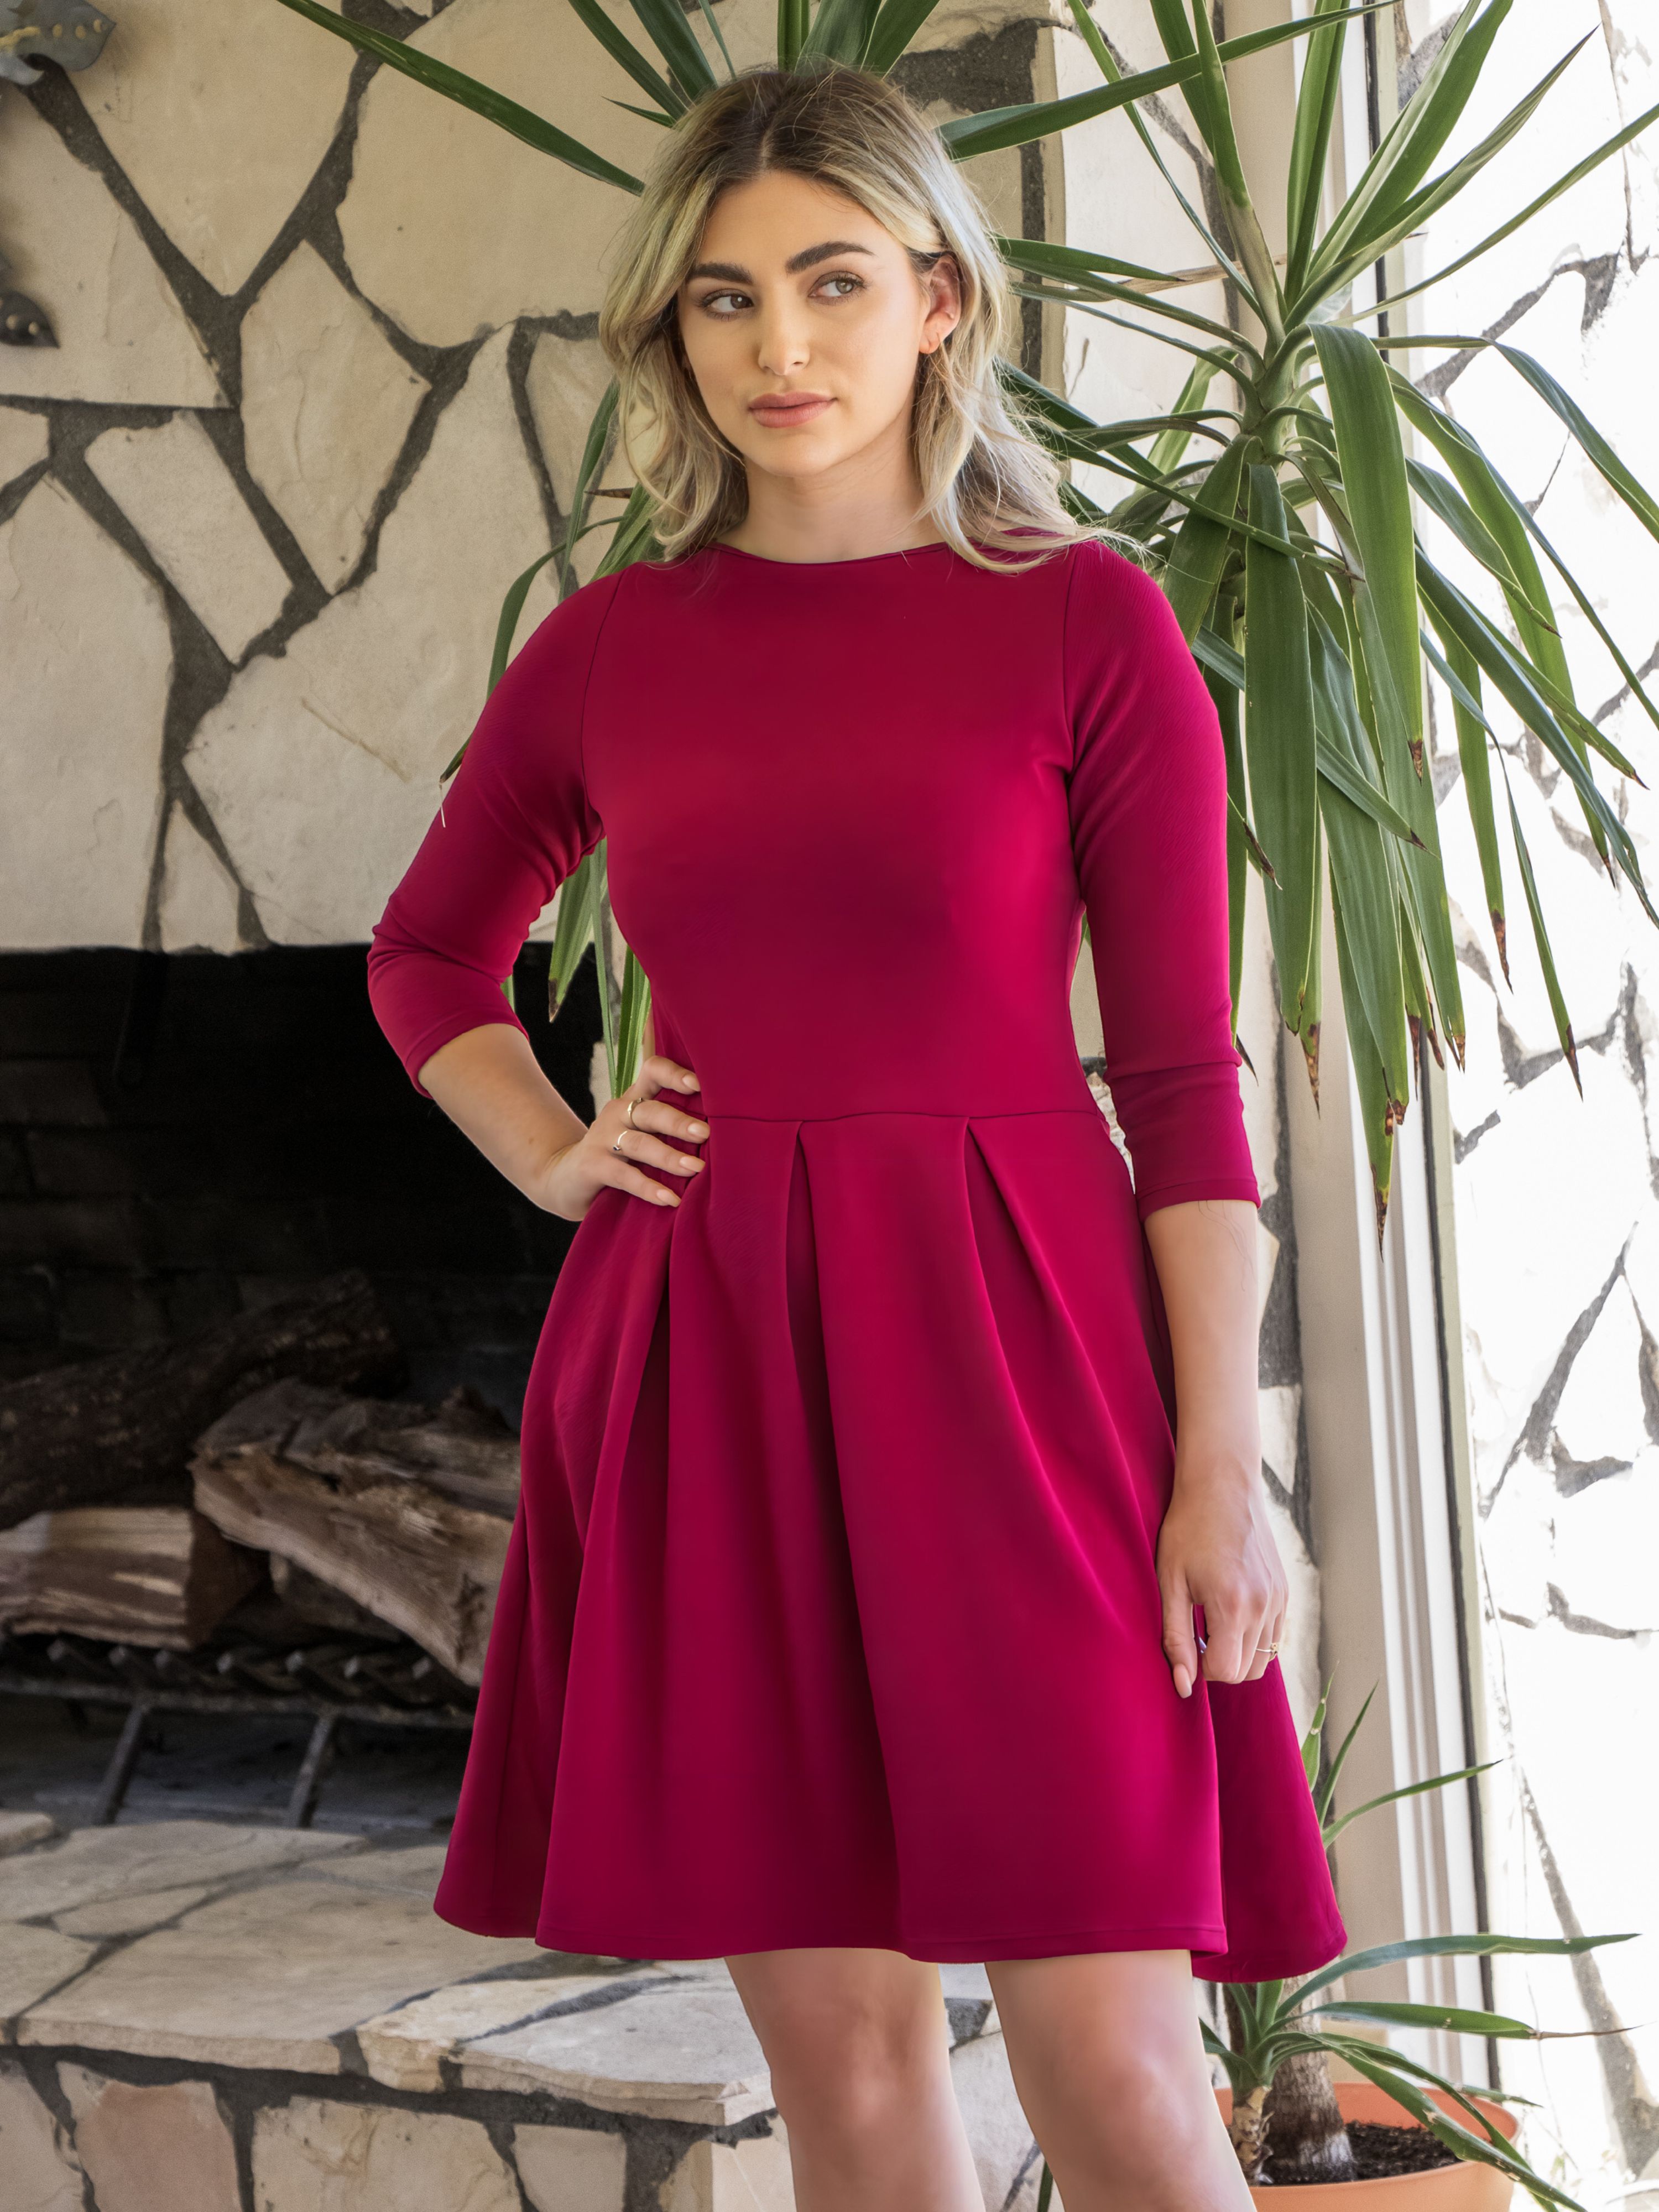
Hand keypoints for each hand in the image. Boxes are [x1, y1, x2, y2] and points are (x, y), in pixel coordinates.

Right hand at [534, 1054, 706, 1220]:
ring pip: (639, 1143)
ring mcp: (602, 1138)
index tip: (700, 1084)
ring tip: (695, 1168)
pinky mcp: (593, 1165)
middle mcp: (618, 1113)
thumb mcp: (642, 1133)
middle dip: (678, 1121)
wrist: (566, 1178)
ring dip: (668, 1155)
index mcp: (634, 1099)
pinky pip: (624, 1176)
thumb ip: (670, 1127)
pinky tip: (670, 1199)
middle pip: (650, 1110)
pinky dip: (648, 1187)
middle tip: (706, 1133)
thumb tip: (727, 1132)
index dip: (675, 1074)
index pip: (653, 1071)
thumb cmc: (619, 1155)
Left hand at [1155, 1457, 1286, 1698]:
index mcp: (1233, 1607)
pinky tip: (1231, 1610)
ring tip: (1213, 1620)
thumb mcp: (1170, 1582)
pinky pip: (1275, 1634)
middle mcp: (1264, 1607)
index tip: (1188, 1640)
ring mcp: (1279, 1598)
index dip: (1201, 1666)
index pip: (1225, 1671)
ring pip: (1265, 1657)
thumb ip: (1176, 1638)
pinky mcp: (1285, 1590)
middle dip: (1220, 1663)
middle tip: (1198, 1631)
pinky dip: (1254, 1636)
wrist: (1222, 1484)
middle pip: (1247, 1671)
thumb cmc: (1187, 1529)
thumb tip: (1184, 1686)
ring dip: (1239, 1652)